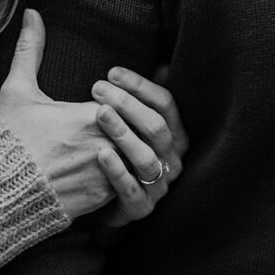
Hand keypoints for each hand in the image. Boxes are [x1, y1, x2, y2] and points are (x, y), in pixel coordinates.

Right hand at [0, 11, 162, 219]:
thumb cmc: (6, 139)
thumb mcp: (17, 91)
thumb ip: (31, 51)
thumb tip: (32, 13)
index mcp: (90, 115)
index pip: (132, 102)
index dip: (130, 98)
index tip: (119, 96)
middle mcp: (104, 144)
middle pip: (146, 131)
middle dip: (145, 126)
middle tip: (141, 122)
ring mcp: (105, 175)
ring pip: (143, 161)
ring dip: (141, 153)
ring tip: (134, 147)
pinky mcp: (100, 200)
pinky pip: (129, 186)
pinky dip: (129, 177)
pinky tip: (121, 170)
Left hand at [95, 64, 187, 225]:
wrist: (112, 205)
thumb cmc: (124, 155)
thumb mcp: (139, 126)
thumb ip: (149, 99)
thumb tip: (165, 65)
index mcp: (176, 135)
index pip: (166, 104)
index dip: (141, 85)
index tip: (112, 72)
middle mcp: (173, 160)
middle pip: (156, 126)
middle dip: (127, 104)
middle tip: (97, 87)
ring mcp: (159, 186)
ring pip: (145, 157)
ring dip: (122, 132)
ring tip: (99, 113)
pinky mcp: (140, 208)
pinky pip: (130, 189)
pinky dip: (116, 170)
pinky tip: (99, 153)